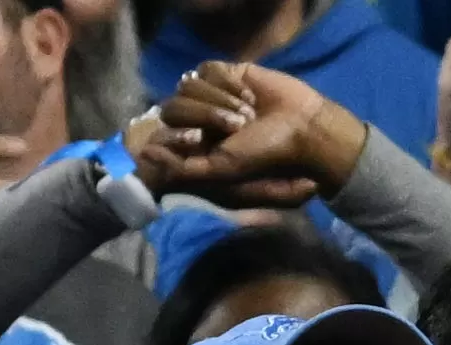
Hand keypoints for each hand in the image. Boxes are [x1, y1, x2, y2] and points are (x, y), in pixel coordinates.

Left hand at [142, 63, 366, 207]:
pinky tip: (249, 95)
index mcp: (197, 142)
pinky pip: (207, 68)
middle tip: (239, 128)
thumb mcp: (224, 170)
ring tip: (248, 112)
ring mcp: (211, 93)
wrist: (303, 129)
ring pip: (189, 84)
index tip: (204, 140)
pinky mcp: (226, 73)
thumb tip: (146, 153)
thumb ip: (185, 168)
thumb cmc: (267, 156)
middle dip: (207, 116)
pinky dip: (228, 83)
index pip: (167, 129)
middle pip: (174, 105)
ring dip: (221, 100)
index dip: (181, 133)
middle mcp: (199, 117)